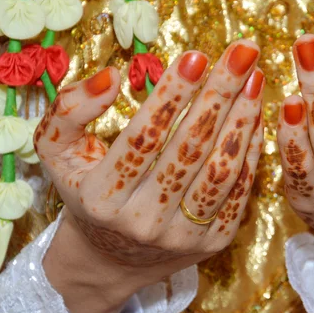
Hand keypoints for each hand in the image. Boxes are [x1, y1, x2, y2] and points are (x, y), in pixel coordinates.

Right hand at [37, 41, 263, 312]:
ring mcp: (183, 236)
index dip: (170, 97)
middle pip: (189, 151)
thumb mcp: (58, 153)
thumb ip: (69, 110)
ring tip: (255, 78)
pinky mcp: (214, 242)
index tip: (195, 55)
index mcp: (102, 198)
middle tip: (243, 53)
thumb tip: (112, 77)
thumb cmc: (86, 193)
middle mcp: (144, 222)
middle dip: (219, 96)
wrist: (112, 259)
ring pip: (220, 171)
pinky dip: (250, 151)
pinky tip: (255, 115)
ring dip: (242, 120)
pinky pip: (240, 192)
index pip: (142, 139)